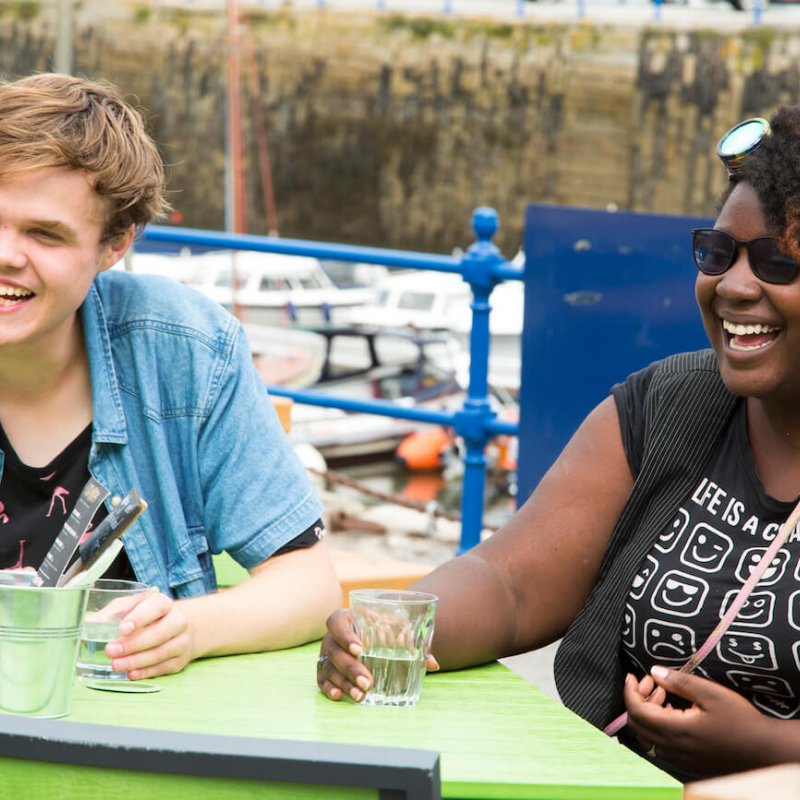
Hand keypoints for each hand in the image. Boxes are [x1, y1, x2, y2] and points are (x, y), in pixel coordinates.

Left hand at [105, 591, 194, 678]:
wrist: (178, 627)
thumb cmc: (148, 615)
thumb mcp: (133, 606)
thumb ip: (114, 611)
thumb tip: (90, 621)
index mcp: (164, 603)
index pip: (155, 607)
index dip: (139, 618)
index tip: (122, 629)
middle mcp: (178, 620)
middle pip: (160, 633)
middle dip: (133, 644)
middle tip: (111, 650)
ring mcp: (182, 641)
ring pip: (161, 652)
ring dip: (137, 661)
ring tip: (116, 665)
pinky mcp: (180, 660)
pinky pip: (163, 668)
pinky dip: (146, 672)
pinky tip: (131, 673)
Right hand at [316, 608, 439, 702]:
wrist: (367, 633)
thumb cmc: (382, 628)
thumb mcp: (393, 628)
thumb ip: (411, 641)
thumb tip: (433, 664)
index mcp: (346, 619)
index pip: (337, 623)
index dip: (346, 636)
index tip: (360, 649)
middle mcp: (332, 636)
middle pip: (334, 650)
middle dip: (351, 668)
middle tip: (368, 682)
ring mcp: (326, 655)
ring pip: (329, 668)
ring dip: (344, 683)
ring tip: (361, 696)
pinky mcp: (324, 671)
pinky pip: (322, 680)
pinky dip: (329, 688)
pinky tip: (339, 696)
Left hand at [624, 666, 773, 776]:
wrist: (764, 750)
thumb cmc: (740, 720)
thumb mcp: (711, 693)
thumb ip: (679, 682)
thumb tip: (653, 671)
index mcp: (676, 730)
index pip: (636, 712)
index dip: (630, 692)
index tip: (632, 676)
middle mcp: (673, 748)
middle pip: (637, 724)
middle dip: (637, 699)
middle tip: (651, 682)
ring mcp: (679, 758)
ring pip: (647, 736)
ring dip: (648, 712)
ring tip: (663, 693)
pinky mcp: (687, 762)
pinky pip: (660, 745)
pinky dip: (657, 725)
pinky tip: (673, 711)